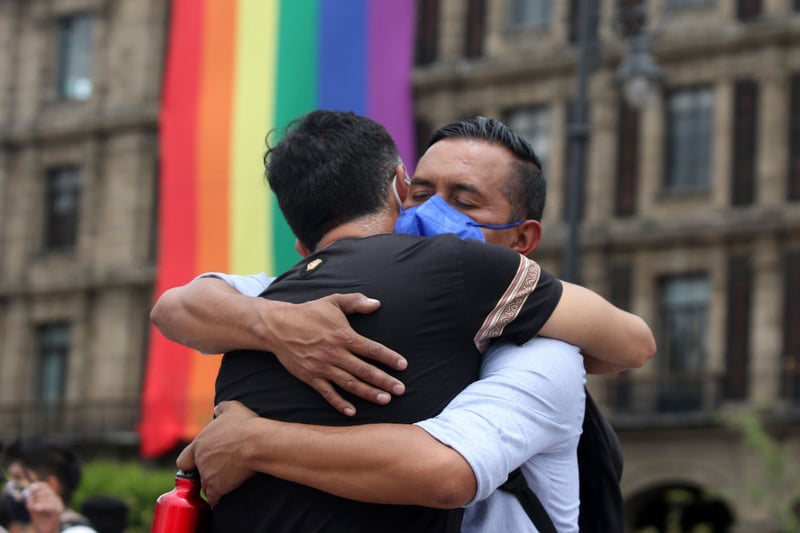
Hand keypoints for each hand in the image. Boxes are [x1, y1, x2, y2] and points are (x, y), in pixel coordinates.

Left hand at [25, 482, 64, 532]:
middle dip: (35, 496)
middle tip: (30, 503)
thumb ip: (31, 500)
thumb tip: (28, 491)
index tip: (30, 488)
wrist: (47, 530)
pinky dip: (42, 505)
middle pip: (45, 491)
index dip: (37, 485)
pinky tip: (36, 507)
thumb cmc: (40, 520)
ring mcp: (58, 503)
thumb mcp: (33, 508)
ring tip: (33, 508)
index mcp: (50, 496)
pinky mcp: (58, 510)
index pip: (44, 485)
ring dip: (37, 501)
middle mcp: (55, 498)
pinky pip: (50, 505)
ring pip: (47, 497)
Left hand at [177, 401, 259, 506]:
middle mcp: (200, 461)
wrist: (256, 443)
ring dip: (214, 486)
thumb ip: (221, 409)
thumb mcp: (232, 408)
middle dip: (207, 474)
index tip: (199, 465)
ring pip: (206, 487)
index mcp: (199, 444)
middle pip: (198, 475)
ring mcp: (208, 476)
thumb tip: (217, 410)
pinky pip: (214, 499)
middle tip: (221, 471)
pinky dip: (219, 498)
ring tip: (227, 482)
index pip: (184, 460)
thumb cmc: (245, 425)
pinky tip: (226, 495)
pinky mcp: (217, 487)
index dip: (191, 463)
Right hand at [262, 294, 406, 415]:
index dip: (388, 357)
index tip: (403, 365)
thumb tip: (377, 304)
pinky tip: (352, 412)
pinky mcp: (311, 377)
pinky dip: (339, 403)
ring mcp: (322, 367)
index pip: (371, 349)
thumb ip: (356, 301)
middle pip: (364, 370)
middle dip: (384, 380)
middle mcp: (335, 353)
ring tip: (385, 400)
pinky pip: (327, 393)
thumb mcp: (333, 301)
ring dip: (368, 393)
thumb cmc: (308, 312)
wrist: (277, 326)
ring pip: (349, 384)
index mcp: (343, 335)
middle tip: (401, 390)